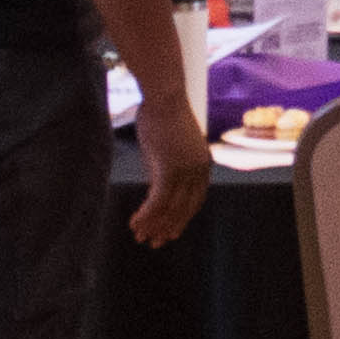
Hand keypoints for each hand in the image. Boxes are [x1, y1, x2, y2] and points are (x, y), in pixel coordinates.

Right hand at [127, 88, 211, 248]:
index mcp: (203, 165)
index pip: (195, 201)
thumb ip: (163, 172)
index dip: (181, 219)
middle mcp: (199, 170)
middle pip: (184, 209)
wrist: (163, 96)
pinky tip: (135, 223)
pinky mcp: (171, 168)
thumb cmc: (161, 116)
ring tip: (140, 236)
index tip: (170, 232)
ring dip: (153, 225)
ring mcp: (187, 170)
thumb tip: (154, 196)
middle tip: (155, 242)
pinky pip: (158, 201)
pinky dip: (146, 215)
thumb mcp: (165, 149)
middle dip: (168, 228)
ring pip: (170, 208)